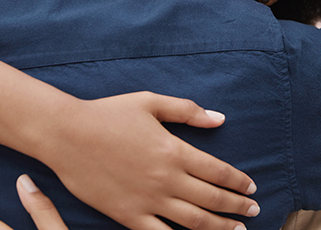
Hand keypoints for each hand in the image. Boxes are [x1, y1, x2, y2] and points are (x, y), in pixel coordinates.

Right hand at [0, 54, 258, 229]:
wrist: (66, 135)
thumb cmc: (108, 114)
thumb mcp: (150, 103)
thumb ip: (187, 111)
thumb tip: (220, 120)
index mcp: (174, 151)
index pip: (218, 171)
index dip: (238, 182)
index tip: (252, 188)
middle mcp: (166, 179)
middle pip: (212, 200)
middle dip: (237, 208)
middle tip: (253, 212)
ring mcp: (148, 200)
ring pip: (193, 222)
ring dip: (219, 228)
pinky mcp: (128, 215)